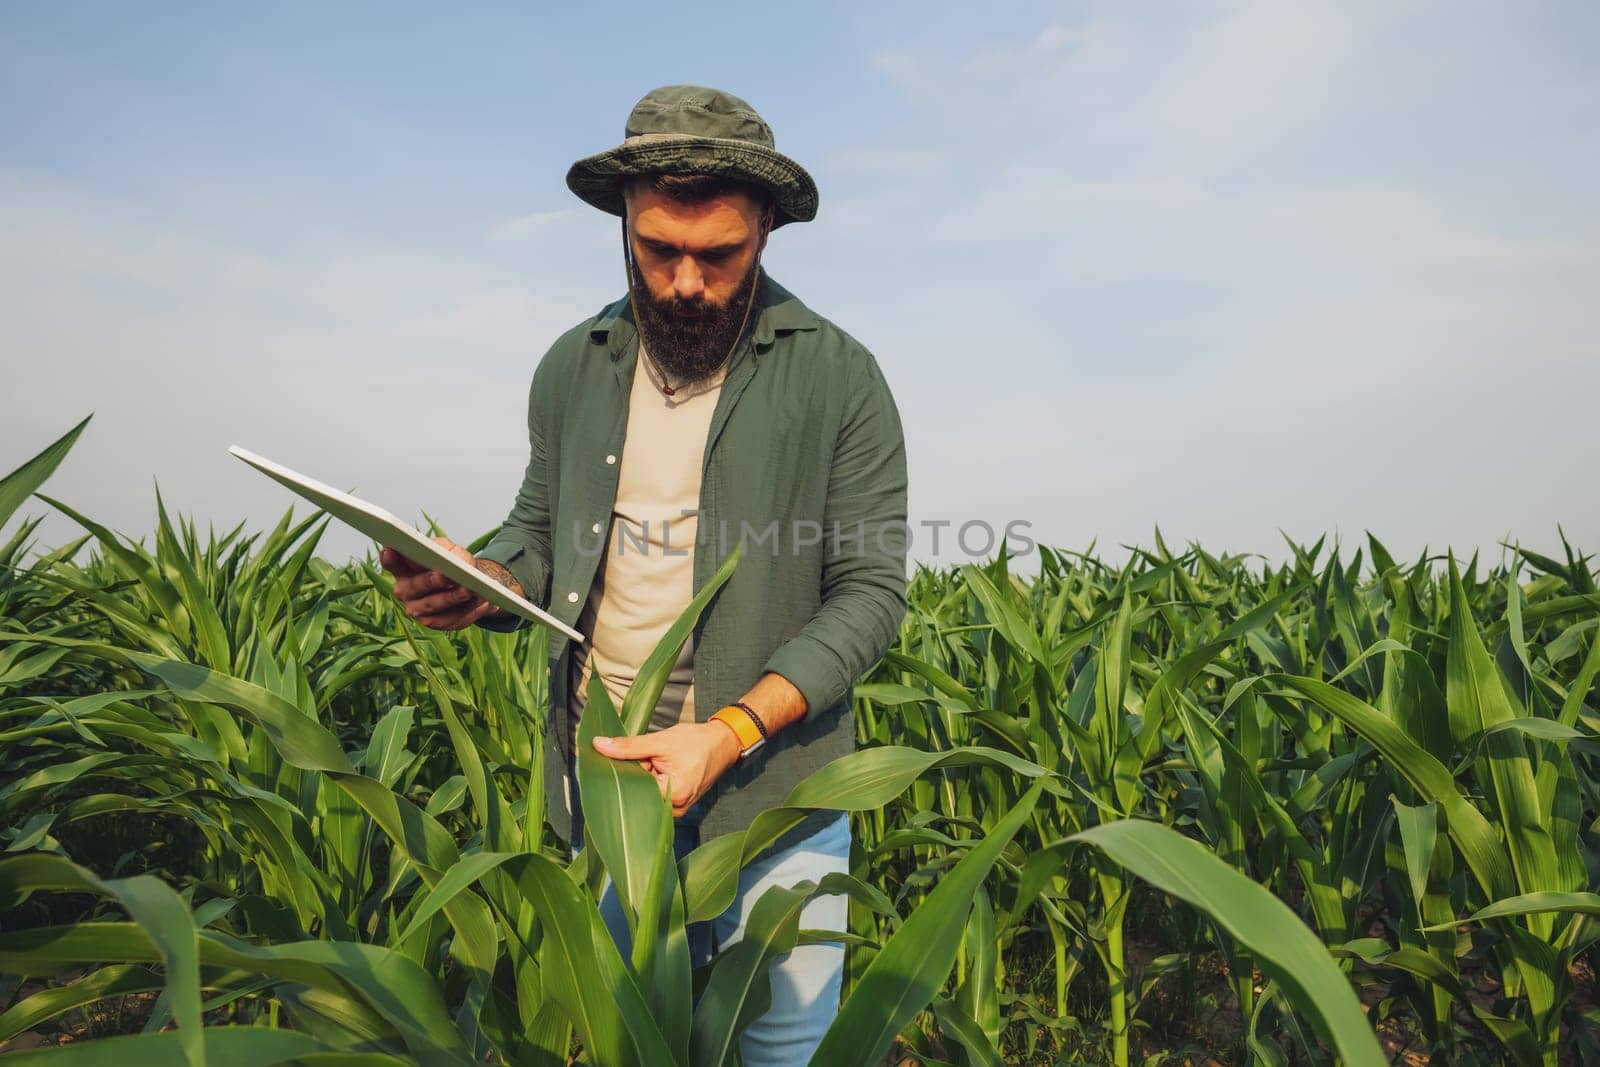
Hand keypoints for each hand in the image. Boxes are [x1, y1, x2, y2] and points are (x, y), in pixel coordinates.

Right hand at [379, 537, 507, 630]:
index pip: (392, 563)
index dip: (390, 558)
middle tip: (445, 575)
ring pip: (434, 606)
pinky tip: (482, 603)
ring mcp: (419, 611)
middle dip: (430, 581)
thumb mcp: (450, 549)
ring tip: (469, 591)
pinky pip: (452, 620)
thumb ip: (444, 550)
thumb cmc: (455, 562)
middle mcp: (405, 592)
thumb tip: (447, 559)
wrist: (471, 583)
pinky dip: (469, 612)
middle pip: (415, 587)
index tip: (391, 550)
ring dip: (453, 599)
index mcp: (404, 570)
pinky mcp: (437, 624)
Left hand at [592, 722, 740, 817]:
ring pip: (645, 794)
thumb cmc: (698, 742)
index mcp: (673, 795)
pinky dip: (651, 780)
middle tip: (637, 757)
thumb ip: (629, 746)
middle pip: (638, 795)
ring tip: (651, 760)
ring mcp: (676, 809)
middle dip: (633, 775)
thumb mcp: (661, 741)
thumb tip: (600, 745)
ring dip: (643, 778)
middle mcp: (675, 809)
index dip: (621, 774)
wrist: (723, 743)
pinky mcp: (677, 803)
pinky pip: (655, 794)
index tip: (612, 761)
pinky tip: (654, 766)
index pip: (633, 790)